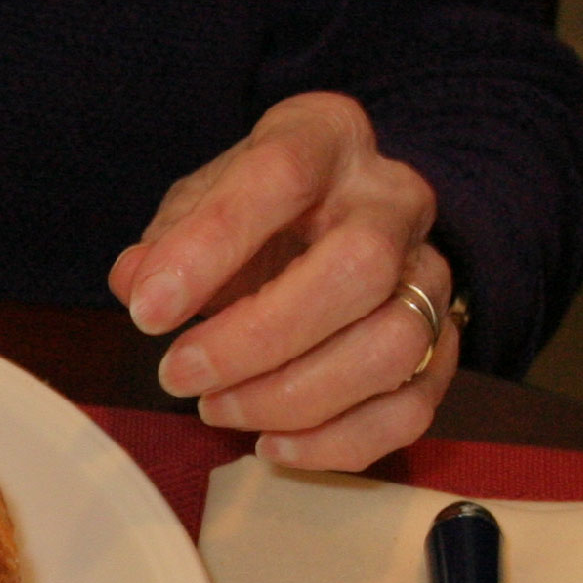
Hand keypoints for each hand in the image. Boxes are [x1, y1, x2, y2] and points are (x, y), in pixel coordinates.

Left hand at [108, 92, 457, 471]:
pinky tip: (272, 444)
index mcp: (328, 138)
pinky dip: (337, 443)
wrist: (329, 223)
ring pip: (393, 344)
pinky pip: (411, 407)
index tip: (149, 311)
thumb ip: (165, 243)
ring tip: (217, 409)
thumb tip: (140, 286)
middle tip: (180, 373)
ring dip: (293, 397)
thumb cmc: (255, 214)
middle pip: (359, 269)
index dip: (211, 246)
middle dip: (258, 339)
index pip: (282, 176)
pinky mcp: (443, 344)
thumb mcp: (198, 204)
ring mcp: (431, 272)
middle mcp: (394, 200)